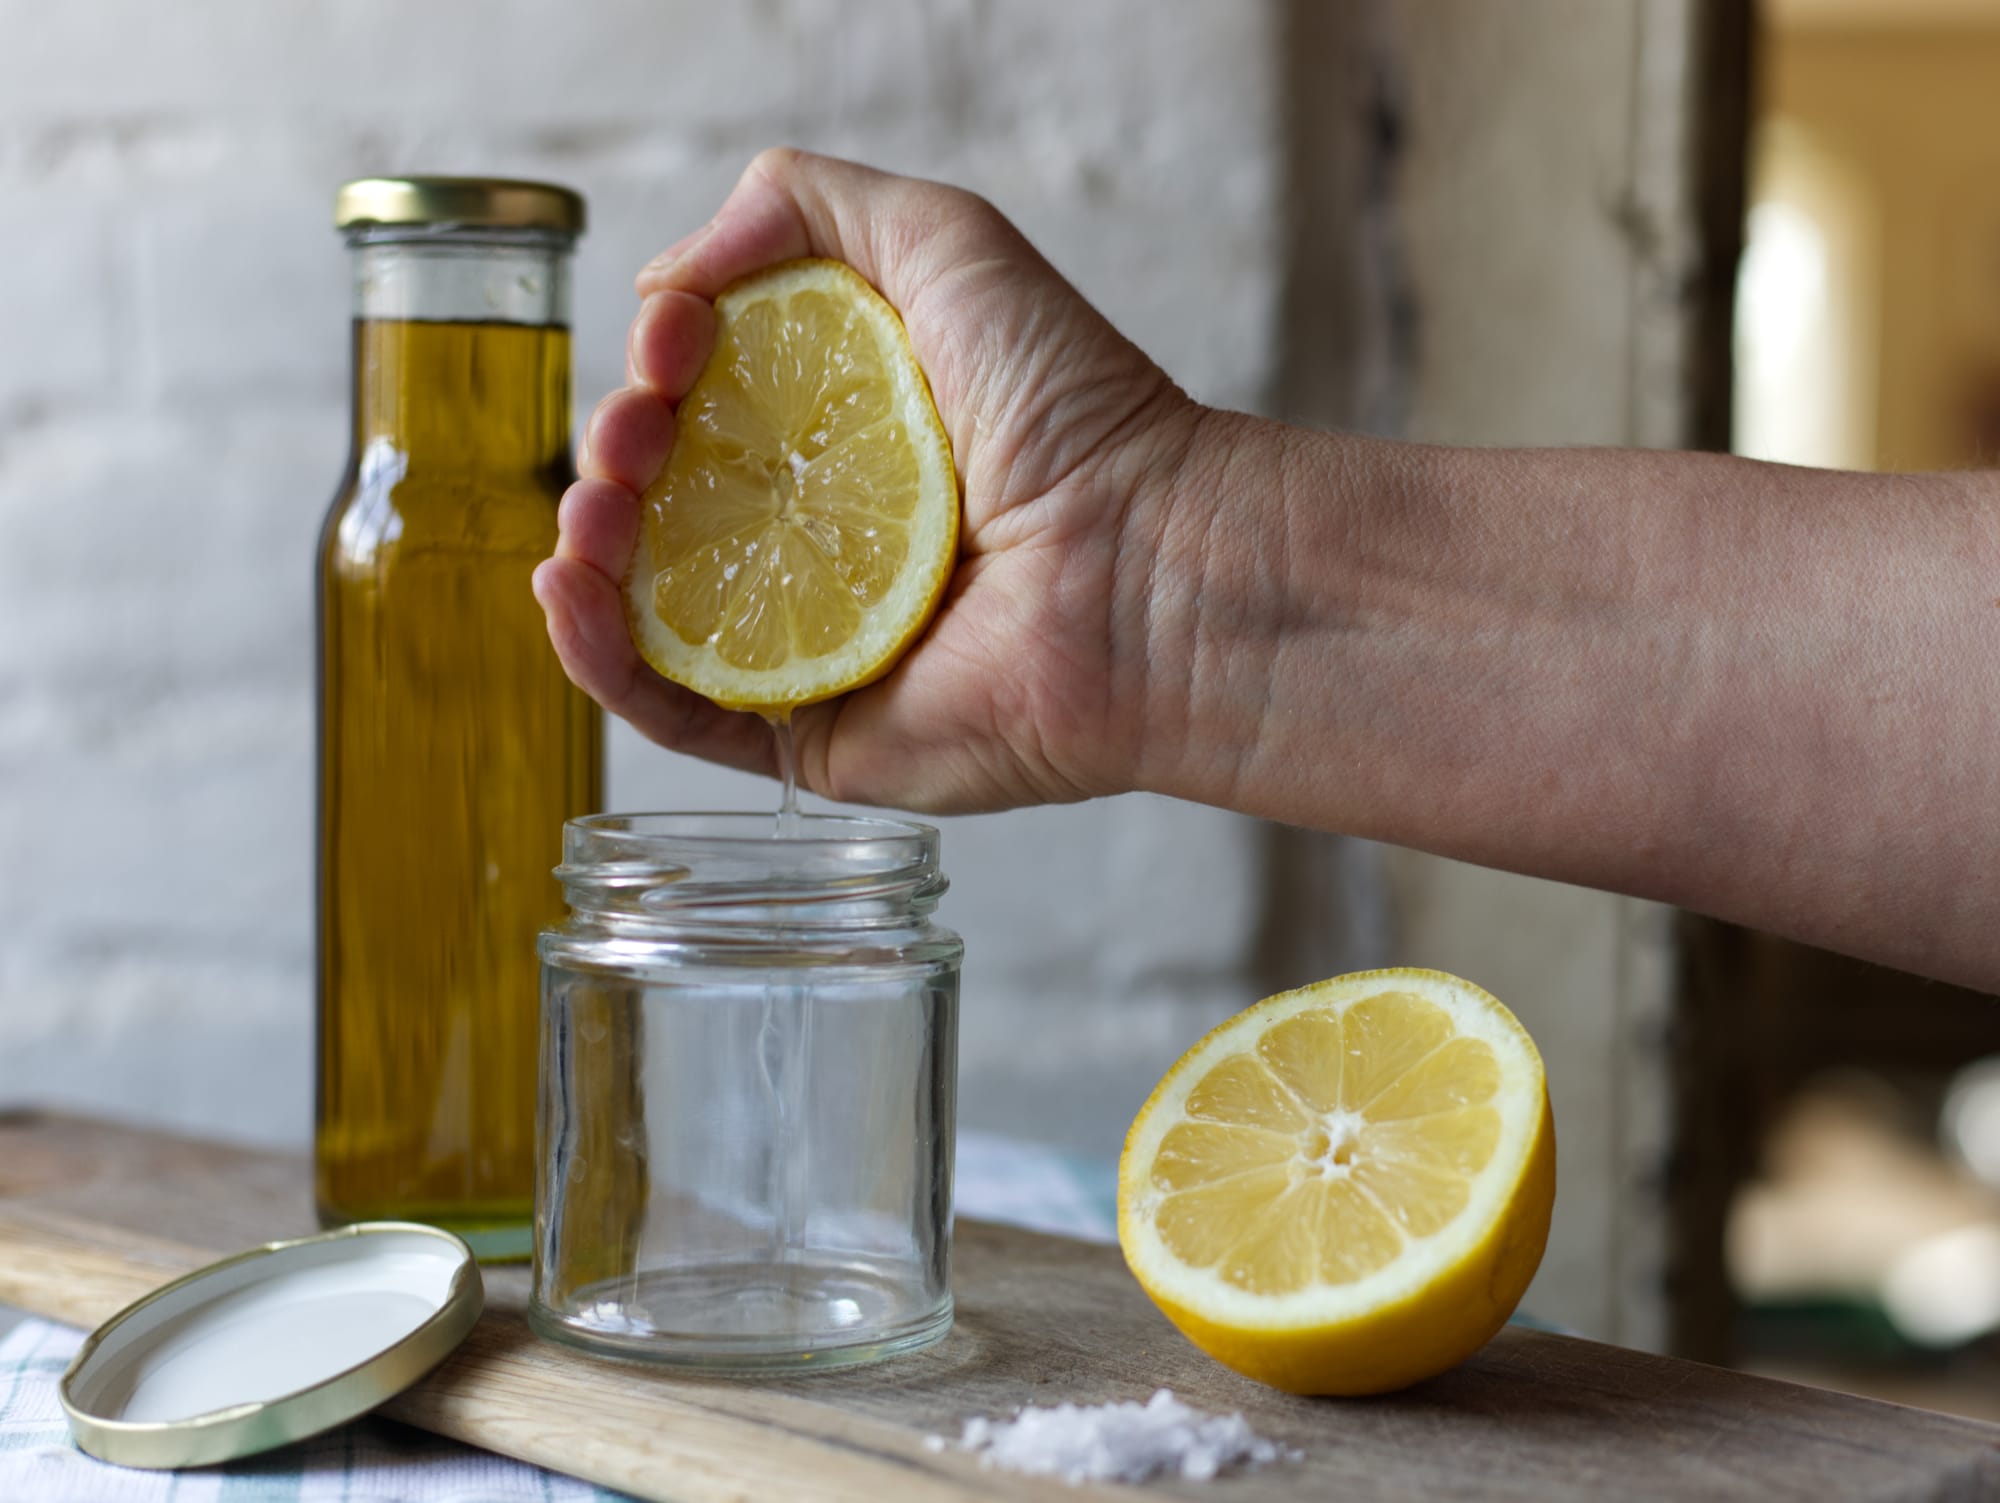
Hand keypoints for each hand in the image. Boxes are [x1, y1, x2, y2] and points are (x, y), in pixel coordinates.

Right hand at [533, 149, 1199, 812]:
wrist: (1147, 563)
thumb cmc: (1074, 408)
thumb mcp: (944, 240)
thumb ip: (807, 203)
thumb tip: (670, 276)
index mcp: (845, 437)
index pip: (700, 404)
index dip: (660, 367)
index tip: (671, 342)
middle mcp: (820, 540)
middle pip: (660, 503)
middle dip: (614, 453)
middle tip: (631, 432)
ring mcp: (811, 644)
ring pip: (647, 608)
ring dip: (586, 547)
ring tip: (593, 505)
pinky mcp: (810, 738)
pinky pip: (675, 711)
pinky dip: (596, 656)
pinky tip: (565, 588)